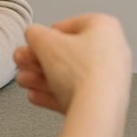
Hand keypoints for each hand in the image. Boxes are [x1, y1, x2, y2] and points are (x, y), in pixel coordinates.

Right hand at [13, 13, 130, 113]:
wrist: (98, 110)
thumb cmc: (83, 74)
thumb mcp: (46, 43)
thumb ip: (35, 34)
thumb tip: (33, 34)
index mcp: (105, 27)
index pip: (70, 25)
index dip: (47, 35)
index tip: (33, 42)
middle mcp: (113, 51)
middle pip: (68, 52)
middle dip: (40, 59)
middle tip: (24, 61)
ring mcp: (111, 78)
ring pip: (70, 74)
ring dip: (43, 77)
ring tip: (25, 80)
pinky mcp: (106, 101)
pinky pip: (77, 93)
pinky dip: (55, 94)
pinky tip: (37, 95)